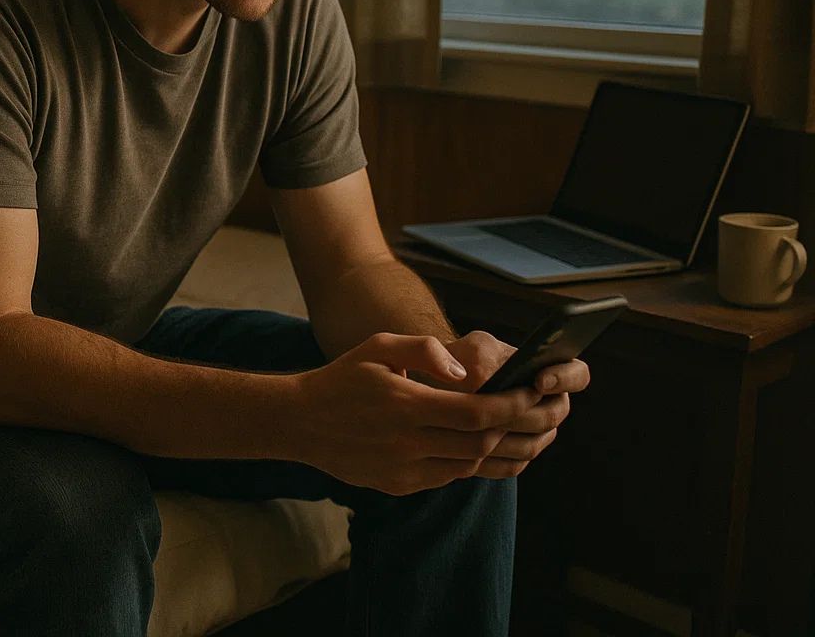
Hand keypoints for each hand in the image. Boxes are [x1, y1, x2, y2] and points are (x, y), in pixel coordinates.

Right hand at [288, 332, 543, 495]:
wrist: (300, 421)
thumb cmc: (343, 378)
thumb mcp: (378, 347)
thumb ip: (426, 350)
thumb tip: (466, 373)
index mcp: (405, 404)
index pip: (477, 412)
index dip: (512, 404)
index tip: (531, 391)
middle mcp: (407, 442)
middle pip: (480, 443)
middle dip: (513, 426)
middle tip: (531, 409)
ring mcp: (403, 468)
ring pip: (469, 465)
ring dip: (493, 446)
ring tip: (510, 427)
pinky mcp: (399, 485)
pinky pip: (447, 476)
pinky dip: (467, 460)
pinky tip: (472, 443)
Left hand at [435, 331, 591, 480]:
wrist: (429, 394)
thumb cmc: (444, 363)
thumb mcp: (445, 348)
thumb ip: (455, 355)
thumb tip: (467, 377)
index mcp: (542, 368)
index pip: (577, 374)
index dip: (565, 379)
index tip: (539, 381)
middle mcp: (544, 402)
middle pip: (554, 414)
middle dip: (526, 414)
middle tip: (496, 414)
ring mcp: (532, 432)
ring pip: (533, 443)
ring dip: (507, 438)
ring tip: (478, 430)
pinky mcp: (513, 457)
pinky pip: (513, 464)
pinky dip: (493, 458)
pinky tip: (469, 451)